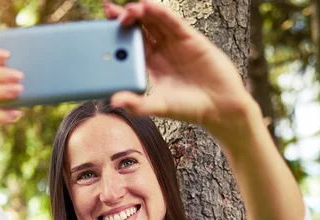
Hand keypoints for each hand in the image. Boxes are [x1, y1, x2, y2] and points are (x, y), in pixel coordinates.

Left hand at [104, 1, 257, 138]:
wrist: (220, 107)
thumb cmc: (189, 108)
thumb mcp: (158, 107)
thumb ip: (137, 105)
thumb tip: (114, 101)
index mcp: (149, 64)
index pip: (128, 45)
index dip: (115, 34)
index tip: (99, 27)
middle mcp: (160, 51)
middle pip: (139, 29)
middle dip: (123, 18)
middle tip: (108, 11)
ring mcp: (175, 43)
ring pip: (154, 22)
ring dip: (140, 12)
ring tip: (128, 9)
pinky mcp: (190, 39)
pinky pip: (173, 23)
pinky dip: (161, 13)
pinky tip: (148, 6)